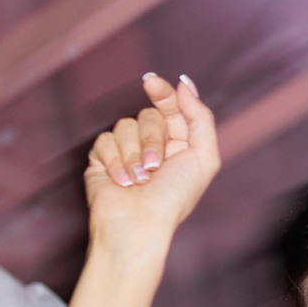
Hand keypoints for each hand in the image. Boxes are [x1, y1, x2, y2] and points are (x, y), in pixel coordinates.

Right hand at [84, 73, 219, 235]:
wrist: (139, 225)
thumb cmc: (174, 198)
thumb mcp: (204, 157)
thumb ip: (201, 116)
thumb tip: (184, 83)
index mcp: (180, 145)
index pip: (170, 107)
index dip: (162, 92)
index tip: (152, 81)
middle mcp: (153, 146)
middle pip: (147, 115)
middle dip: (151, 139)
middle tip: (155, 166)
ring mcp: (127, 152)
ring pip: (124, 126)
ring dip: (134, 155)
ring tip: (139, 180)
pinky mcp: (102, 159)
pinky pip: (104, 140)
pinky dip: (115, 162)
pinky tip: (122, 182)